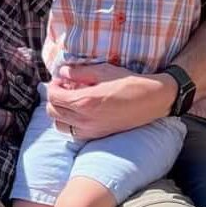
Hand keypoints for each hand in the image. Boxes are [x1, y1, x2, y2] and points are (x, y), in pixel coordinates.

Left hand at [45, 63, 174, 140]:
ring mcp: (91, 130)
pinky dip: (70, 123)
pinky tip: (80, 112)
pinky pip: (73, 133)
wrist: (152, 101)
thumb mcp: (104, 71)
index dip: (53, 86)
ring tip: (71, 101)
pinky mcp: (98, 136)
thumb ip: (79, 72)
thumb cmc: (130, 82)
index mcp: (85, 101)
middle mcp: (85, 119)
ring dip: (60, 113)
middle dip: (54, 98)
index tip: (60, 79)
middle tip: (64, 88)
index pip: (53, 97)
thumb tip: (62, 72)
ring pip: (60, 126)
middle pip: (52, 112)